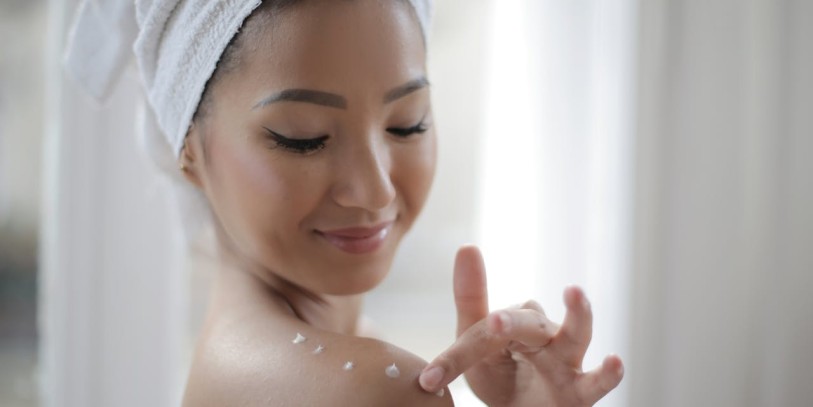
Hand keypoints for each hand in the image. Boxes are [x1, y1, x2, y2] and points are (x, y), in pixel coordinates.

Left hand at [418, 245, 623, 406]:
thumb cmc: (501, 373)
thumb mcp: (478, 343)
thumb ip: (471, 299)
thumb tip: (467, 244)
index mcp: (516, 322)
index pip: (486, 329)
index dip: (458, 355)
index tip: (429, 379)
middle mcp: (545, 335)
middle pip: (529, 322)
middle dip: (510, 322)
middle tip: (493, 322)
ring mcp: (566, 361)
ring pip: (576, 334)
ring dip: (577, 313)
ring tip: (574, 292)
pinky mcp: (581, 391)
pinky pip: (598, 381)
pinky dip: (609, 373)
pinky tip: (616, 361)